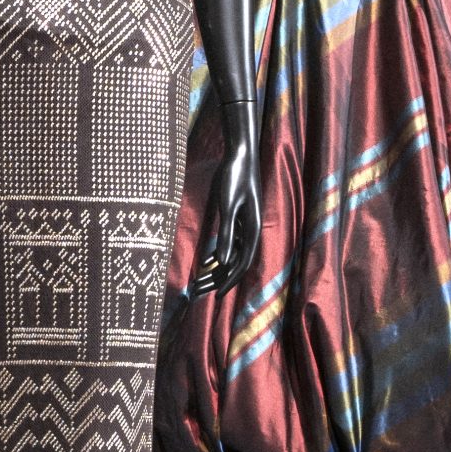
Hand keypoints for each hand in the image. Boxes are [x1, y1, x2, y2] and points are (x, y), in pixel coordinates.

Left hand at [189, 118, 260, 296]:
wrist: (240, 154)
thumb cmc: (235, 176)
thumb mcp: (228, 205)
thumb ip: (226, 232)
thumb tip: (220, 261)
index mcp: (253, 230)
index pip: (242, 264)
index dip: (229, 282)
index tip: (215, 297)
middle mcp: (251, 231)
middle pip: (235, 264)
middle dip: (217, 280)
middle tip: (197, 293)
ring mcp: (245, 225)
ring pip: (230, 255)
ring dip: (214, 270)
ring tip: (197, 282)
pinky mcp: (237, 218)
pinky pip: (229, 243)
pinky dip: (216, 255)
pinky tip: (203, 262)